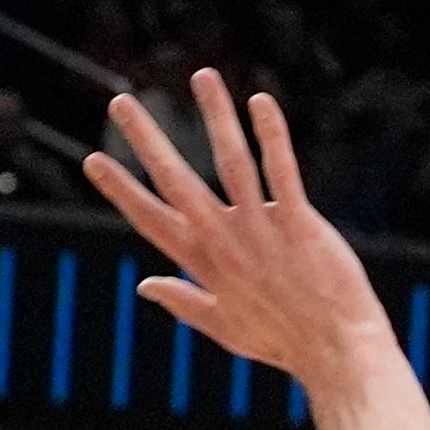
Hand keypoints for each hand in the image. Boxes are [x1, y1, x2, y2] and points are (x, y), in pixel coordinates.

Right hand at [82, 72, 391, 386]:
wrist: (336, 352)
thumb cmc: (284, 341)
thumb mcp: (224, 328)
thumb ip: (183, 303)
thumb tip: (144, 286)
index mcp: (204, 265)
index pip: (151, 219)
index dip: (121, 190)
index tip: (93, 160)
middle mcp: (225, 242)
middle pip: (177, 181)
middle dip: (147, 139)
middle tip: (121, 102)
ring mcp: (261, 230)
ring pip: (231, 162)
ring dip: (215, 116)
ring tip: (202, 76)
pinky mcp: (298, 223)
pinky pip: (282, 171)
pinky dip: (271, 135)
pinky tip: (260, 102)